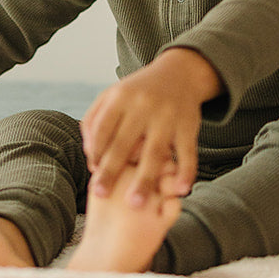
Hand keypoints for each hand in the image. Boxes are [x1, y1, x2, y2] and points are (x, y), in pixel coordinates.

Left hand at [80, 49, 221, 206]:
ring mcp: (167, 116)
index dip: (95, 152)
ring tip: (136, 204)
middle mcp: (143, 105)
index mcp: (120, 97)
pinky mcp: (188, 125)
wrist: (179, 73)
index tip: (93, 173)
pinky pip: (187, 152)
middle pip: (124, 143)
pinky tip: (181, 190)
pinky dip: (186, 172)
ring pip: (154, 152)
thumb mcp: (112, 96)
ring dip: (145, 180)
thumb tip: (90, 156)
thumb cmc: (138, 92)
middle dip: (111, 172)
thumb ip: (94, 122)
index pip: (102, 128)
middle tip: (101, 196)